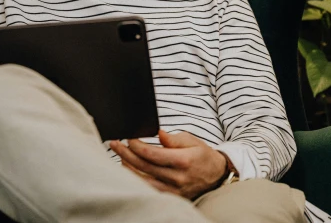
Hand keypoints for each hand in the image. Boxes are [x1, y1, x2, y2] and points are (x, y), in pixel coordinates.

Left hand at [110, 129, 226, 199]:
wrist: (215, 175)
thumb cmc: (201, 154)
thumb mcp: (191, 140)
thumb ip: (173, 139)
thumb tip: (158, 133)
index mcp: (183, 161)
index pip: (152, 154)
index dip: (136, 145)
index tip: (128, 138)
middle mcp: (177, 177)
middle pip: (144, 166)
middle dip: (126, 154)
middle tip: (114, 144)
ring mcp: (173, 190)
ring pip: (143, 181)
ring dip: (127, 167)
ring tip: (119, 156)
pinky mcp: (171, 196)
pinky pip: (149, 189)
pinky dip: (136, 180)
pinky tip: (128, 170)